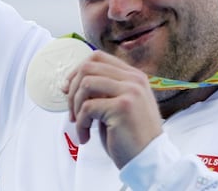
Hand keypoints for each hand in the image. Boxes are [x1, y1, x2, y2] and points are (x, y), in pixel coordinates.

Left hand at [63, 50, 162, 168]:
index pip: (98, 57)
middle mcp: (134, 79)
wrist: (149, 160)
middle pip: (89, 67)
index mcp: (134, 76)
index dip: (77, 71)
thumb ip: (103, 90)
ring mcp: (130, 91)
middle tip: (72, 112)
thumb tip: (70, 83)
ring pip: (86, 84)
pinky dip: (80, 124)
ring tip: (80, 124)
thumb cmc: (131, 137)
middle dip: (73, 90)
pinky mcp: (122, 107)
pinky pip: (88, 107)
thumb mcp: (119, 105)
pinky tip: (86, 136)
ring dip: (75, 106)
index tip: (68, 89)